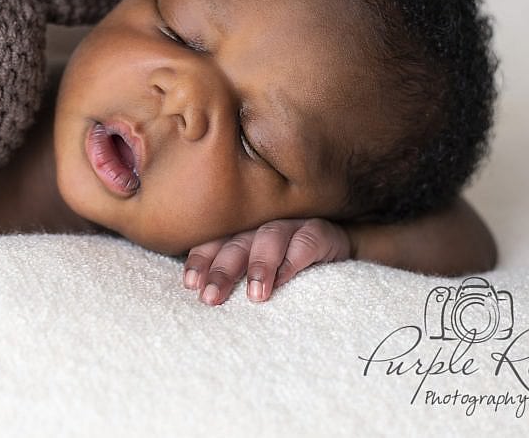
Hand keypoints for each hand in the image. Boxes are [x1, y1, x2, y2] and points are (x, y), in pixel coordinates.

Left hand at [182, 218, 350, 305]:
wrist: (338, 256)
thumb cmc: (288, 270)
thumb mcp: (258, 277)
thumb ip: (233, 282)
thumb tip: (204, 302)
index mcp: (241, 234)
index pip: (215, 242)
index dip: (201, 260)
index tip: (190, 284)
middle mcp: (261, 225)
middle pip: (237, 243)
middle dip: (222, 270)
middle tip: (212, 297)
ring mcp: (291, 225)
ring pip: (269, 237)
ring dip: (259, 265)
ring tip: (254, 294)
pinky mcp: (320, 233)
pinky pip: (306, 242)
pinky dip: (293, 259)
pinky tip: (284, 280)